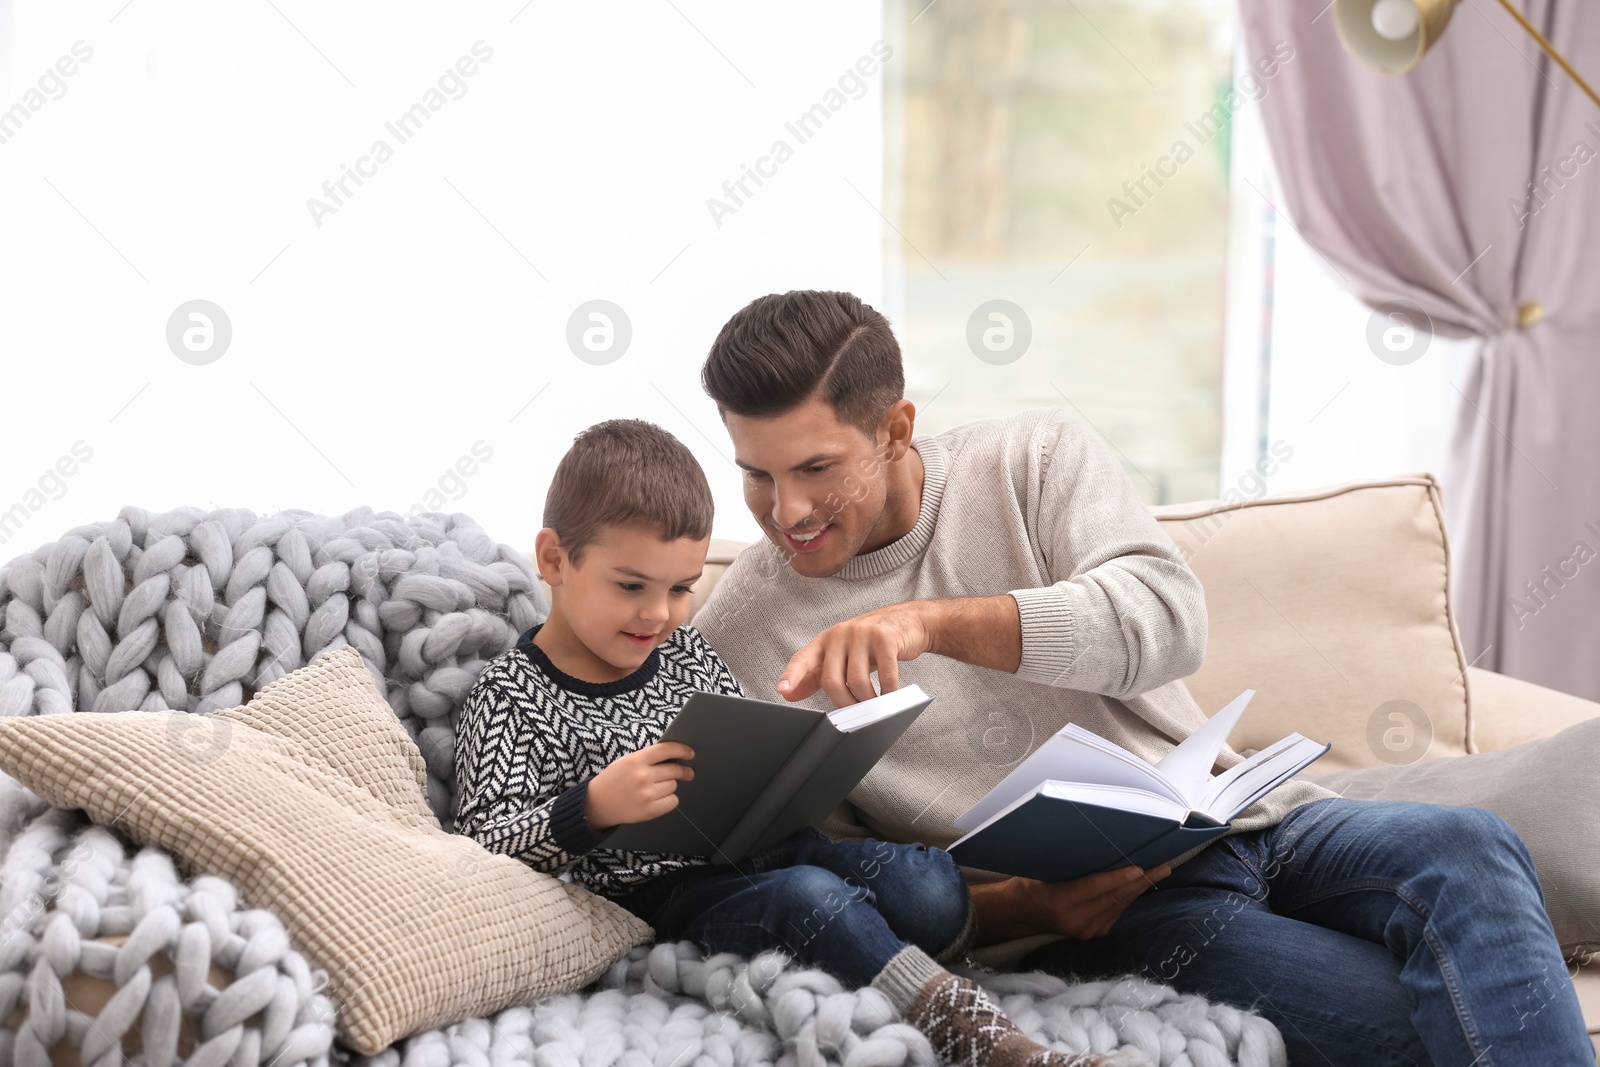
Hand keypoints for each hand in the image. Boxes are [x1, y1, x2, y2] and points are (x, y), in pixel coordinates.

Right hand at [584, 741, 694, 831]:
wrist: (597, 804)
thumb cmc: (615, 780)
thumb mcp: (627, 762)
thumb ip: (648, 758)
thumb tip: (675, 755)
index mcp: (636, 760)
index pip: (667, 750)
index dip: (682, 750)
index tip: (691, 753)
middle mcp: (642, 776)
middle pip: (674, 769)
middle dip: (683, 771)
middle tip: (688, 772)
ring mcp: (646, 794)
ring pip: (673, 785)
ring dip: (670, 785)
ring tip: (657, 787)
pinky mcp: (649, 810)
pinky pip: (672, 801)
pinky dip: (670, 799)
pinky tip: (659, 798)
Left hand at [775, 601, 933, 705]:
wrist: (908, 621)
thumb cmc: (871, 643)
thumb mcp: (842, 655)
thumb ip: (816, 674)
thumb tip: (789, 694)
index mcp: (825, 640)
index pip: (803, 659)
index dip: (792, 676)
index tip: (782, 690)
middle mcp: (840, 634)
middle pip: (832, 680)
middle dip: (844, 703)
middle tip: (855, 712)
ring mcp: (862, 633)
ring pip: (857, 681)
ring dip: (866, 701)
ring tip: (874, 704)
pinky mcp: (885, 638)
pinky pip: (884, 676)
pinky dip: (887, 692)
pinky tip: (890, 696)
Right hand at [1016, 864, 1171, 938]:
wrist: (1023, 911)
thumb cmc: (1033, 880)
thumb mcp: (1047, 868)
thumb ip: (1074, 864)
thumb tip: (1106, 848)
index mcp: (1060, 901)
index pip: (1094, 887)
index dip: (1118, 877)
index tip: (1139, 867)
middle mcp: (1076, 920)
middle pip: (1113, 897)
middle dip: (1141, 881)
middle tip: (1163, 866)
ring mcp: (1087, 930)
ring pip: (1120, 904)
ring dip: (1140, 888)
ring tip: (1160, 872)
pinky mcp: (1095, 933)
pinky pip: (1117, 911)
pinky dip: (1130, 897)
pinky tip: (1142, 884)